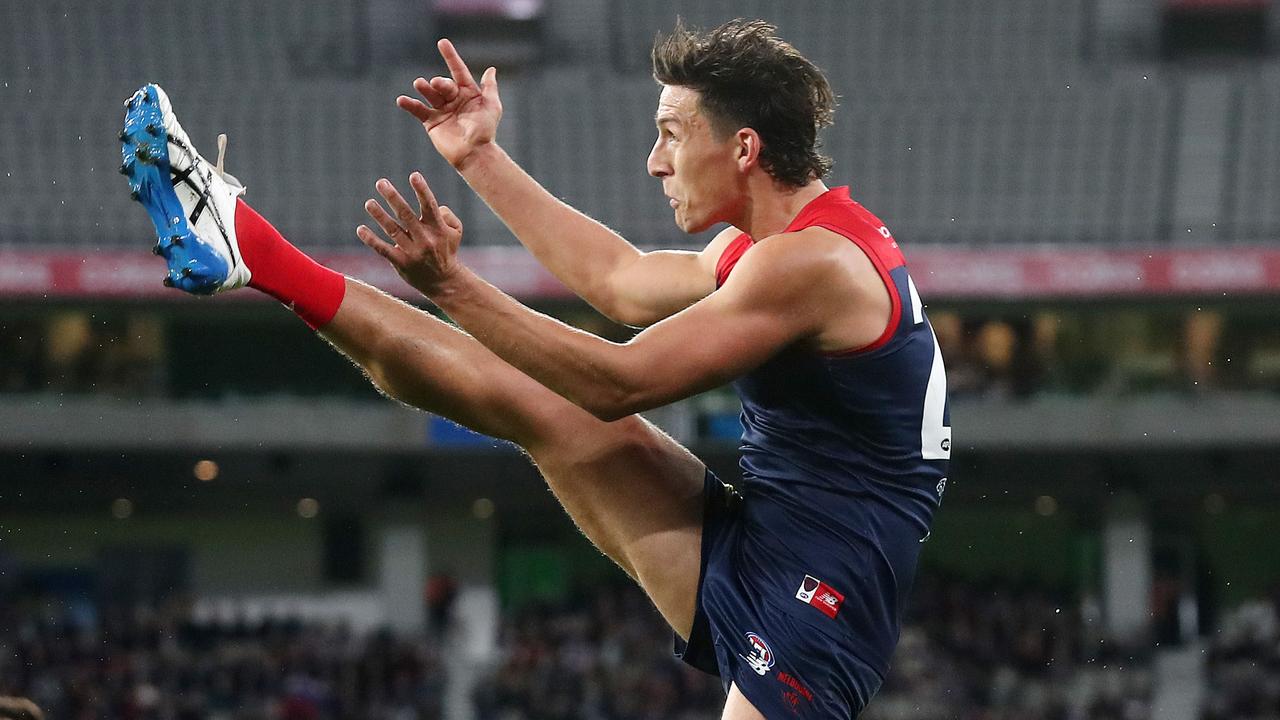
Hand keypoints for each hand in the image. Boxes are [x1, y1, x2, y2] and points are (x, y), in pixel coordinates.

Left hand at [358, 172, 464, 295]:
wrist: (444, 282)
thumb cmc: (447, 250)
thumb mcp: (456, 232)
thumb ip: (448, 215)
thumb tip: (434, 206)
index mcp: (438, 229)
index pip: (429, 206)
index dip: (422, 190)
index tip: (413, 175)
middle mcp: (425, 239)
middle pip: (406, 215)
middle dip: (392, 197)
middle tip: (380, 182)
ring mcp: (413, 252)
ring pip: (393, 230)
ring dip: (379, 215)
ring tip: (369, 203)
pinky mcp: (401, 263)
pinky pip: (384, 250)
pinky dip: (371, 240)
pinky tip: (360, 229)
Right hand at [398, 39, 501, 168]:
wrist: (475, 153)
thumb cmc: (486, 130)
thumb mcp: (492, 106)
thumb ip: (489, 87)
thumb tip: (491, 69)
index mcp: (467, 92)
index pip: (458, 70)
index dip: (451, 57)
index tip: (442, 43)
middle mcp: (453, 99)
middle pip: (443, 84)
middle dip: (440, 83)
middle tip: (436, 84)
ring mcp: (441, 110)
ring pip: (430, 94)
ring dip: (424, 88)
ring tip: (420, 83)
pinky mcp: (431, 122)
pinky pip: (419, 110)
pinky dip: (409, 105)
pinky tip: (401, 100)